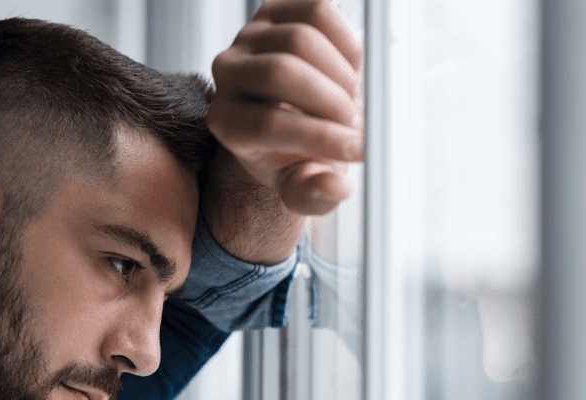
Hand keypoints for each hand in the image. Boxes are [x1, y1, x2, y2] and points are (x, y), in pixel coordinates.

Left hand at [207, 0, 362, 215]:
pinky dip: (346, 43)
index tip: (359, 150)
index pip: (267, 124)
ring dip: (342, 75)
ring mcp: (249, 36)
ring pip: (302, 38)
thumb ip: (313, 195)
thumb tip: (333, 188)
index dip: (321, 138)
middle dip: (332, 101)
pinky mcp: (276, 9)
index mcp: (226, 121)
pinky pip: (319, 10)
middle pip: (282, 71)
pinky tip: (349, 72)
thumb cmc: (295, 154)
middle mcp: (226, 73)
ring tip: (352, 101)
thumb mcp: (301, 186)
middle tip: (358, 124)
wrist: (296, 116)